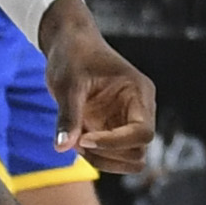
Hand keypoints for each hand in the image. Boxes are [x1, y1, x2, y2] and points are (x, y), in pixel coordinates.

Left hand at [38, 0, 155, 173]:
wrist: (70, 44)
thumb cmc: (73, 55)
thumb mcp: (68, 84)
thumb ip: (68, 116)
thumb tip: (62, 148)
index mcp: (138, 92)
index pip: (143, 132)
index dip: (115, 143)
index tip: (84, 138)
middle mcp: (140, 110)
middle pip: (139, 152)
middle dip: (107, 154)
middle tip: (77, 140)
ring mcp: (128, 121)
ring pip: (129, 160)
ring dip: (102, 159)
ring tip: (75, 140)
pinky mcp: (114, 129)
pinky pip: (113, 156)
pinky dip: (95, 156)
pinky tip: (75, 138)